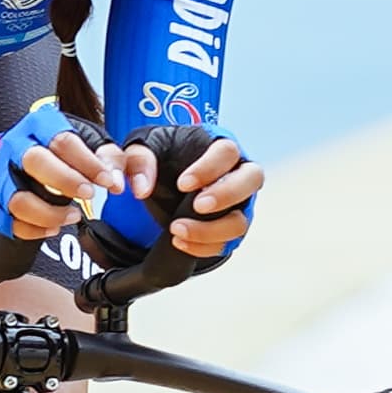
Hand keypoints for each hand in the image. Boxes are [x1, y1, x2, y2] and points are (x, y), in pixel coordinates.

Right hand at [0, 101, 116, 239]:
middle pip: (33, 160)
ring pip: (18, 199)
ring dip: (49, 213)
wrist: (18, 156)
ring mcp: (0, 175)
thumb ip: (110, 159)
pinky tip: (53, 227)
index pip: (62, 140)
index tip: (107, 181)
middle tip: (88, 194)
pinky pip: (10, 222)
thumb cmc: (59, 150)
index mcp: (39, 125)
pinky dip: (33, 230)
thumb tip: (118, 183)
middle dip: (65, 181)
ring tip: (72, 217)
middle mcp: (15, 147)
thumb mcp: (90, 143)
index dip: (88, 162)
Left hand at [117, 133, 262, 257]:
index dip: (209, 168)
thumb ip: (139, 161)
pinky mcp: (231, 226)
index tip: (183, 184)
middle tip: (198, 206)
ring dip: (211, 230)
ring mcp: (239, 202)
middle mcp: (237, 172)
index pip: (227, 151)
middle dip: (227, 194)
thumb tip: (142, 187)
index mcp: (218, 146)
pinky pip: (228, 242)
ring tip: (176, 230)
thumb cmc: (161, 159)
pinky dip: (204, 247)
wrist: (163, 183)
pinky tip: (180, 242)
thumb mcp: (142, 152)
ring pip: (241, 219)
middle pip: (252, 179)